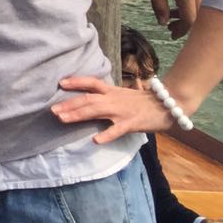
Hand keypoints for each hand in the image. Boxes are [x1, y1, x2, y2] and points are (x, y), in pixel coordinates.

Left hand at [51, 75, 173, 142]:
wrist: (169, 104)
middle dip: (69, 104)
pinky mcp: (131, 123)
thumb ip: (111, 95)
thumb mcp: (125, 94)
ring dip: (78, 115)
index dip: (76, 81)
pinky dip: (106, 135)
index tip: (60, 82)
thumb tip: (98, 96)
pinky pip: (117, 130)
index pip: (91, 82)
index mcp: (113, 91)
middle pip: (88, 99)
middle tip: (52, 110)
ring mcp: (122, 111)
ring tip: (63, 119)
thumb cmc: (147, 101)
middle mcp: (114, 99)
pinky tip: (95, 140)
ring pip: (96, 111)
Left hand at [141, 0, 202, 37]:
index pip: (190, 19)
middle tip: (170, 29)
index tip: (171, 35)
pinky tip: (175, 1)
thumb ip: (159, 5)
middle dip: (184, 24)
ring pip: (198, 5)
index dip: (181, 30)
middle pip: (197, 14)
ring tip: (169, 15)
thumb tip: (163, 22)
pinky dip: (188, 3)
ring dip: (185, 13)